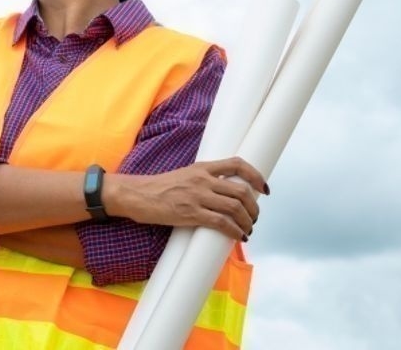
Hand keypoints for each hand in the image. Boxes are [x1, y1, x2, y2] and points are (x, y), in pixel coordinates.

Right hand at [109, 157, 268, 240]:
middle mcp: (202, 179)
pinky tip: (238, 236)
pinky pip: (221, 222)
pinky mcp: (190, 213)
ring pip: (235, 207)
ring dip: (247, 221)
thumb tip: (226, 195)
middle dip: (254, 208)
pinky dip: (235, 231)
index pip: (237, 164)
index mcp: (202, 168)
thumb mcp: (185, 176)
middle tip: (254, 218)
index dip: (256, 175)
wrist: (137, 195)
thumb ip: (205, 181)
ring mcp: (197, 196)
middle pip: (241, 190)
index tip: (264, 189)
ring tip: (247, 230)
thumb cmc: (159, 188)